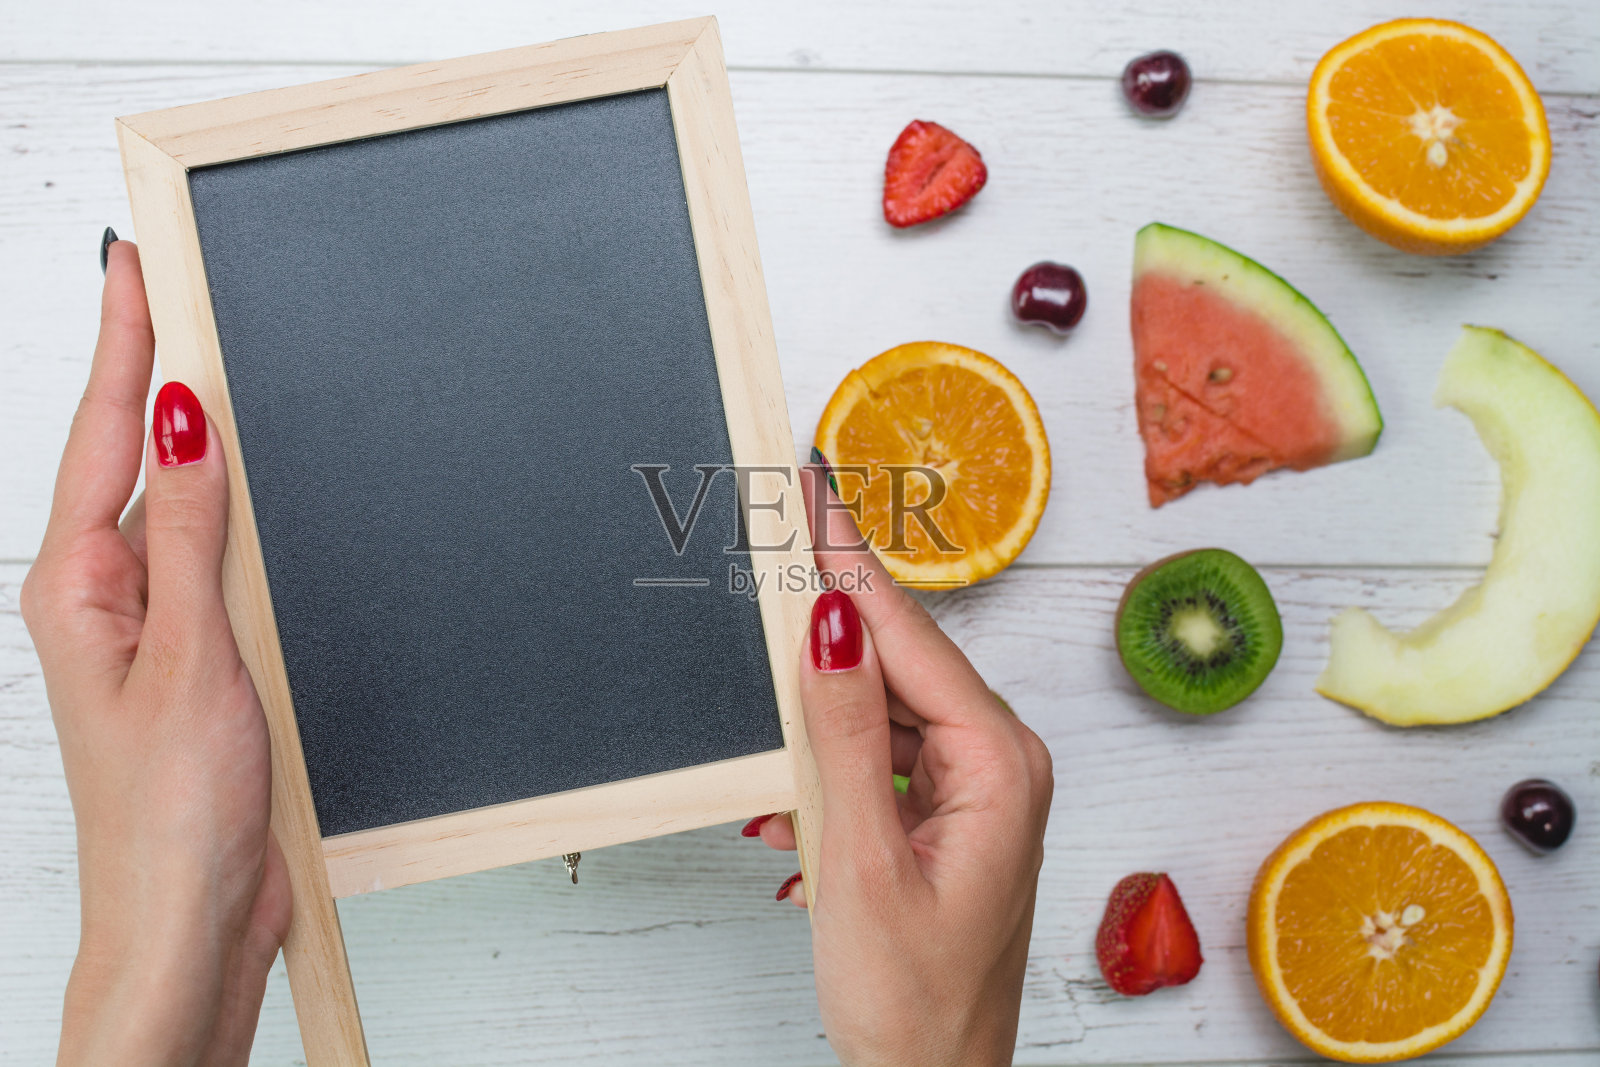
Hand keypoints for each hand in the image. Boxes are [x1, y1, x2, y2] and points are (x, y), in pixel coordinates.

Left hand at [21, 238, 289, 1065]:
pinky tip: (248, 486)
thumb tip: (187, 423)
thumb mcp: (190, 654)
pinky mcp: (194, 652)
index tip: (133, 263)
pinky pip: (211, 554)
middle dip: (150, 362)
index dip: (123, 341)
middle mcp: (104, 595)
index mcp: (78, 587)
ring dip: (198, 435)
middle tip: (165, 277)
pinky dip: (232, 509)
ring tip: (207, 355)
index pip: (107, 433)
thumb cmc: (171, 814)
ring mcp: (149, 623)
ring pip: (180, 501)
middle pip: (132, 452)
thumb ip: (192, 533)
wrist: (190, 915)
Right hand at [746, 466, 1053, 1065]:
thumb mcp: (861, 862)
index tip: (813, 488)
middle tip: (779, 534)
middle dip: (831, 607)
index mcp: (998, 765)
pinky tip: (784, 783)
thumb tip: (831, 628)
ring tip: (765, 665)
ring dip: (819, 702)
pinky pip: (880, 753)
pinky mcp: (943, 813)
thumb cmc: (914, 1001)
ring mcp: (973, 788)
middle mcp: (998, 763)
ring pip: (883, 704)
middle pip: (900, 656)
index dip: (849, 557)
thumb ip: (846, 736)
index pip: (909, 634)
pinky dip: (828, 758)